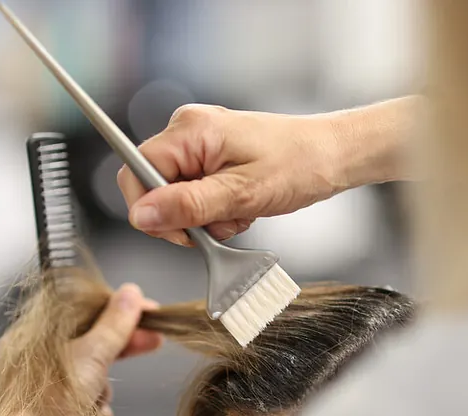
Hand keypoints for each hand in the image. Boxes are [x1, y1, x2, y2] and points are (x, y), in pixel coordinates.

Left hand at [5, 285, 161, 415]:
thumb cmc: (54, 398)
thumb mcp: (92, 352)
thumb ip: (116, 323)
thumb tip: (132, 292)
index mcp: (39, 337)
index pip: (88, 314)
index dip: (121, 311)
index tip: (149, 311)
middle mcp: (43, 362)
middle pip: (96, 346)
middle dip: (122, 350)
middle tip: (154, 340)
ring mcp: (54, 390)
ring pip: (100, 380)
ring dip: (103, 393)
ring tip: (91, 402)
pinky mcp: (63, 415)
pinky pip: (95, 406)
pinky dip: (96, 414)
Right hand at [117, 105, 346, 245]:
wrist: (331, 156)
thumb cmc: (299, 164)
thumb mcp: (242, 193)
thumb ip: (188, 205)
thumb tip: (141, 215)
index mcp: (190, 131)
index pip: (136, 173)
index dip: (153, 210)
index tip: (183, 231)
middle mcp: (189, 132)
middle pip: (156, 188)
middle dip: (187, 216)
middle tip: (223, 221)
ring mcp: (201, 146)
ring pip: (178, 197)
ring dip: (207, 217)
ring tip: (241, 212)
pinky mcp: (214, 160)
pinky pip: (197, 194)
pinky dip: (217, 211)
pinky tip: (242, 208)